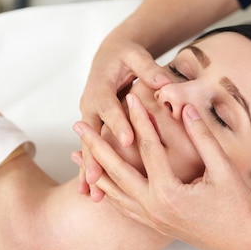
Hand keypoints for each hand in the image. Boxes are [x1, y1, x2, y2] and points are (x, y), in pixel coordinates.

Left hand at [73, 93, 250, 249]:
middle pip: (117, 171)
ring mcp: (153, 219)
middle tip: (79, 125)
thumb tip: (185, 107)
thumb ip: (202, 137)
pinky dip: (109, 192)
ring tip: (77, 154)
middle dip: (97, 146)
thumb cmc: (238, 207)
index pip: (148, 149)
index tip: (130, 97)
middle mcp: (154, 209)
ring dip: (95, 170)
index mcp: (169, 194)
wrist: (246, 244)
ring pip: (115, 192)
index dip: (140, 119)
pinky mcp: (156, 225)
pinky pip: (124, 207)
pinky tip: (101, 183)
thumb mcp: (223, 168)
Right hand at [78, 35, 170, 199]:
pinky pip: (90, 151)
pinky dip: (88, 171)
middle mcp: (90, 104)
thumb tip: (163, 81)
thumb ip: (148, 68)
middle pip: (91, 133)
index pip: (110, 107)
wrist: (110, 54)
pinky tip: (90, 193)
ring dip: (88, 170)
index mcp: (101, 87)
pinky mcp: (93, 127)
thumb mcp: (136, 55)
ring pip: (87, 147)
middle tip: (97, 177)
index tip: (128, 141)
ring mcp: (89, 118)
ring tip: (91, 195)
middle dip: (94, 156)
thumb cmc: (127, 55)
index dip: (118, 123)